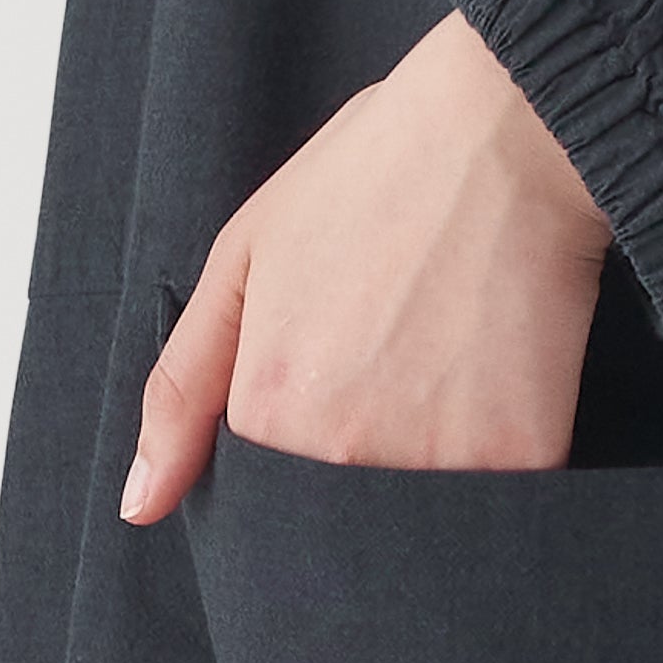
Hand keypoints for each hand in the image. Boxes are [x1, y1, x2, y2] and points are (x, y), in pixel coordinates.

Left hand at [119, 8, 614, 522]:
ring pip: (429, 525)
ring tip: (451, 378)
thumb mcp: (244, 262)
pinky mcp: (525, 459)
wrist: (507, 132)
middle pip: (351, 531)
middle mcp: (346, 457)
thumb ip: (182, 393)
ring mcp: (439, 464)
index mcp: (269, 416)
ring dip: (438, 480)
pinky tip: (504, 386)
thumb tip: (138, 504)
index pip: (274, 513)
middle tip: (403, 386)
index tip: (337, 412)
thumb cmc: (373, 178)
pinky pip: (507, 502)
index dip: (303, 475)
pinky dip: (505, 465)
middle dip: (370, 491)